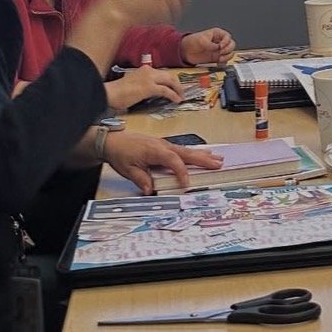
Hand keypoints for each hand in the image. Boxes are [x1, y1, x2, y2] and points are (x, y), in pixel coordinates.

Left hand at [103, 133, 222, 193]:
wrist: (113, 140)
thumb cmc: (121, 153)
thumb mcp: (129, 170)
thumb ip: (142, 179)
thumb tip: (150, 190)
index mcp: (156, 151)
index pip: (174, 162)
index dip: (182, 173)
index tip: (186, 184)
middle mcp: (163, 146)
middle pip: (187, 153)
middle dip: (203, 159)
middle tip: (218, 163)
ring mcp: (164, 144)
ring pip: (186, 150)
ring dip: (201, 154)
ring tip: (216, 158)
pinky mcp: (163, 145)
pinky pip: (181, 149)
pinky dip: (192, 153)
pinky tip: (199, 155)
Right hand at [105, 65, 184, 111]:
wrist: (110, 94)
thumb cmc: (117, 92)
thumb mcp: (132, 84)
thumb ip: (141, 84)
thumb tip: (147, 90)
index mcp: (144, 69)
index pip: (161, 73)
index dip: (170, 79)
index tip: (174, 85)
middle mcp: (148, 71)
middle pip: (168, 75)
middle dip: (177, 83)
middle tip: (181, 91)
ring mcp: (149, 78)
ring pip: (170, 81)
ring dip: (177, 89)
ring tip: (181, 96)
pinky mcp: (149, 87)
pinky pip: (166, 91)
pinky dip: (173, 95)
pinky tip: (176, 100)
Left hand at [181, 26, 235, 65]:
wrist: (185, 51)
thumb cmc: (192, 41)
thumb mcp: (202, 40)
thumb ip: (211, 44)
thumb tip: (218, 48)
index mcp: (217, 34)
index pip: (228, 37)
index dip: (226, 42)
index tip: (220, 46)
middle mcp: (219, 42)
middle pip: (231, 45)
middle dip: (228, 49)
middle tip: (221, 52)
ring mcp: (218, 50)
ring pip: (230, 53)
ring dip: (227, 56)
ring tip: (220, 59)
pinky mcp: (216, 58)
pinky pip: (225, 60)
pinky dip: (224, 62)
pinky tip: (219, 63)